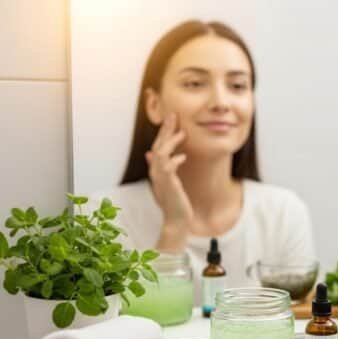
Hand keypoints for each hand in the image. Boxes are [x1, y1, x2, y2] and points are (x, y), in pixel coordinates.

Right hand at [145, 113, 193, 248]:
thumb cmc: (174, 200)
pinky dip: (174, 160)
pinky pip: (167, 168)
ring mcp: (160, 178)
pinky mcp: (167, 184)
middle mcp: (155, 171)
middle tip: (173, 115)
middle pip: (158, 145)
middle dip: (165, 130)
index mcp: (156, 169)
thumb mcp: (167, 181)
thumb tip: (150, 153)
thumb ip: (160, 167)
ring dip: (171, 142)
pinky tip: (182, 157)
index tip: (171, 118)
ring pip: (160, 154)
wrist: (176, 219)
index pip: (158, 145)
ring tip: (182, 134)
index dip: (164, 132)